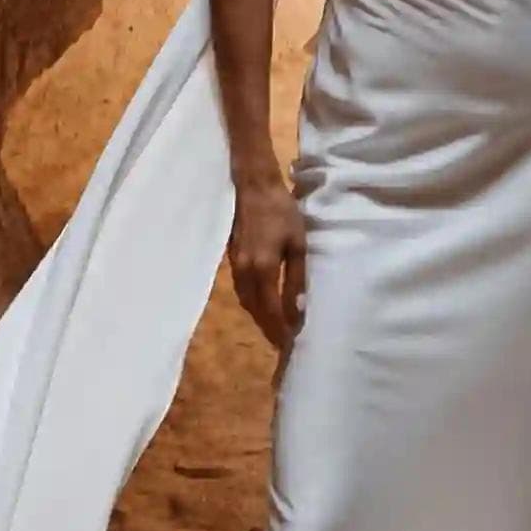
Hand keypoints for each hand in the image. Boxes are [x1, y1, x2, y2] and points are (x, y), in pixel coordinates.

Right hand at [228, 177, 308, 354]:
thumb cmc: (282, 212)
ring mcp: (235, 266)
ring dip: (259, 317)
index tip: (290, 343)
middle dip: (268, 328)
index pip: (271, 310)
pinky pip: (241, 290)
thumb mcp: (298, 244)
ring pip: (246, 302)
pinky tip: (262, 303)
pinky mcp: (232, 260)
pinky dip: (252, 303)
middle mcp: (245, 273)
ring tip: (274, 327)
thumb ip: (297, 279)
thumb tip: (298, 309)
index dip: (280, 329)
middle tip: (282, 343)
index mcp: (263, 270)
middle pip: (255, 311)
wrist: (254, 187)